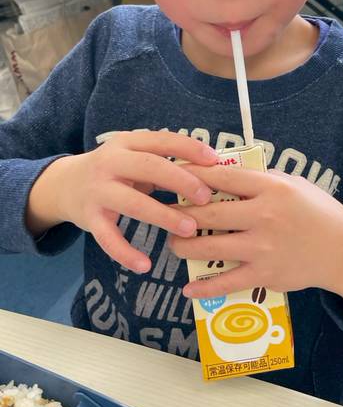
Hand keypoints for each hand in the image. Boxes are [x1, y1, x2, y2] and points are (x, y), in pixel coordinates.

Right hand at [27, 131, 217, 272]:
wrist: (64, 185)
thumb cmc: (115, 170)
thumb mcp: (134, 156)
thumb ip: (164, 161)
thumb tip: (211, 170)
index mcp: (127, 143)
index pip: (162, 140)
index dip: (189, 149)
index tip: (214, 161)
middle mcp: (110, 162)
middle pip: (149, 166)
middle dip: (180, 180)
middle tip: (206, 197)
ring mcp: (98, 190)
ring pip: (133, 203)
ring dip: (163, 216)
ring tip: (190, 229)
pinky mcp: (89, 218)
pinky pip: (108, 238)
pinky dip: (125, 253)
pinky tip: (145, 265)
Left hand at [169, 164, 342, 312]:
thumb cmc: (318, 211)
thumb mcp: (294, 184)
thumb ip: (261, 179)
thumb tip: (226, 174)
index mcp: (270, 188)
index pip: (221, 178)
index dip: (192, 176)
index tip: (172, 176)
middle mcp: (264, 216)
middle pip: (208, 214)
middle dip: (179, 214)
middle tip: (163, 213)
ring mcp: (262, 248)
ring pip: (209, 249)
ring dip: (183, 247)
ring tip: (173, 244)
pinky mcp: (265, 275)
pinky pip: (226, 283)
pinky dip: (204, 288)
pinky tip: (188, 288)